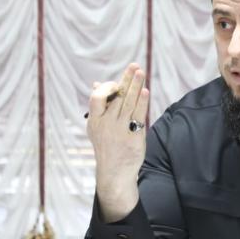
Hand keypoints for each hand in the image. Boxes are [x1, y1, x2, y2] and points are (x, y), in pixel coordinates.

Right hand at [87, 63, 149, 221]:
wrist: (114, 173)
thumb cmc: (106, 146)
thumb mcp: (96, 127)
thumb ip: (99, 106)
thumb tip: (96, 83)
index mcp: (94, 121)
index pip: (97, 98)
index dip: (107, 87)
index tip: (117, 82)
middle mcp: (106, 124)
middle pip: (117, 97)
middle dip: (126, 79)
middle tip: (135, 66)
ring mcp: (120, 130)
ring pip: (128, 103)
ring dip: (136, 85)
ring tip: (141, 72)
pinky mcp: (133, 137)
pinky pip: (138, 116)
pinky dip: (141, 102)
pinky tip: (145, 91)